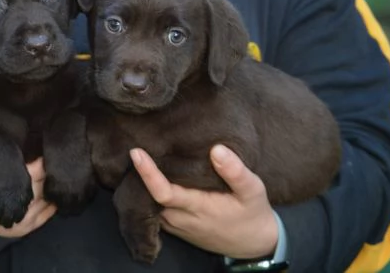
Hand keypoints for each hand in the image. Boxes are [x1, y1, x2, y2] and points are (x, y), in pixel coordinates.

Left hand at [130, 145, 277, 258]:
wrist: (252, 244)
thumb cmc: (252, 214)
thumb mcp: (253, 191)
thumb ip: (235, 171)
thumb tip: (217, 149)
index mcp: (197, 207)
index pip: (163, 192)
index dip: (147, 173)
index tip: (136, 153)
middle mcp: (180, 218)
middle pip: (147, 196)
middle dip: (138, 173)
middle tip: (136, 144)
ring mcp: (174, 224)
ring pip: (147, 203)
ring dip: (141, 183)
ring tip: (141, 154)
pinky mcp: (174, 226)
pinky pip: (153, 209)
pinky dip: (148, 192)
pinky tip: (149, 174)